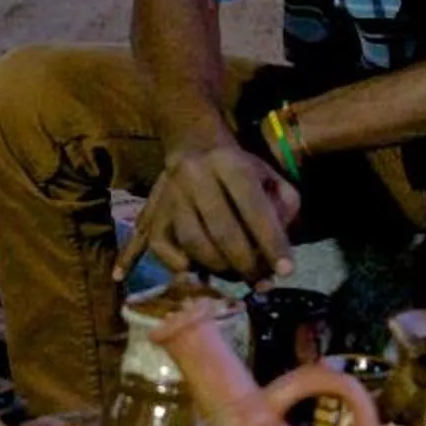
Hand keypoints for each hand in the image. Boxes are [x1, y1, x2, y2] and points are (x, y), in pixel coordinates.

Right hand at [116, 141, 299, 286]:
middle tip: (260, 281)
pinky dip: (147, 261)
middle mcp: (196, 177)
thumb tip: (277, 252)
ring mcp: (170, 196)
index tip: (287, 272)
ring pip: (190, 242)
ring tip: (232, 275)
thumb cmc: (239, 169)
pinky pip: (146, 241)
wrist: (193, 144)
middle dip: (245, 264)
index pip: (254, 208)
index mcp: (230, 163)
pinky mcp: (152, 211)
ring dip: (215, 268)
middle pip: (221, 231)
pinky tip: (139, 274)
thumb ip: (284, 208)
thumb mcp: (270, 176)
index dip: (272, 243)